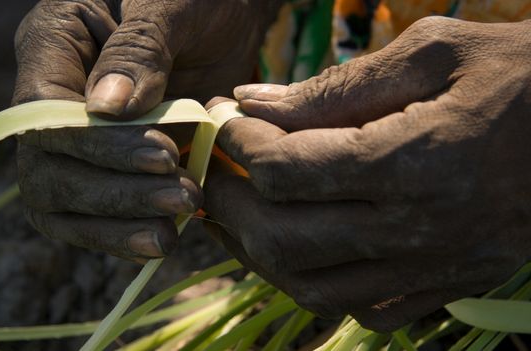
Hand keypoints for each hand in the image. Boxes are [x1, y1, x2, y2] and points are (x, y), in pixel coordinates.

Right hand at [13, 0, 281, 260]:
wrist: (227, 17)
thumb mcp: (171, 6)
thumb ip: (139, 50)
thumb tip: (106, 109)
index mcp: (55, 44)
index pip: (43, 111)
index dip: (93, 144)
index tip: (160, 153)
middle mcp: (56, 97)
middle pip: (48, 167)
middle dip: (112, 191)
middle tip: (181, 195)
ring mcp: (79, 137)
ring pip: (63, 201)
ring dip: (117, 223)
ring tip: (172, 231)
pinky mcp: (109, 165)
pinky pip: (92, 214)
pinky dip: (123, 233)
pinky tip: (161, 241)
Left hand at [204, 17, 530, 330]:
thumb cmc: (524, 75)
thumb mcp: (433, 54)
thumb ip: (336, 85)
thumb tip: (252, 101)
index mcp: (413, 161)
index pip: (284, 169)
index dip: (238, 143)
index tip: (227, 119)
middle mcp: (418, 228)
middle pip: (282, 236)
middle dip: (229, 199)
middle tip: (214, 167)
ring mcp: (434, 269)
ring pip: (309, 286)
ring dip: (257, 250)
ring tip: (238, 211)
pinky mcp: (447, 287)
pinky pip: (358, 310)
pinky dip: (313, 283)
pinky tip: (302, 247)